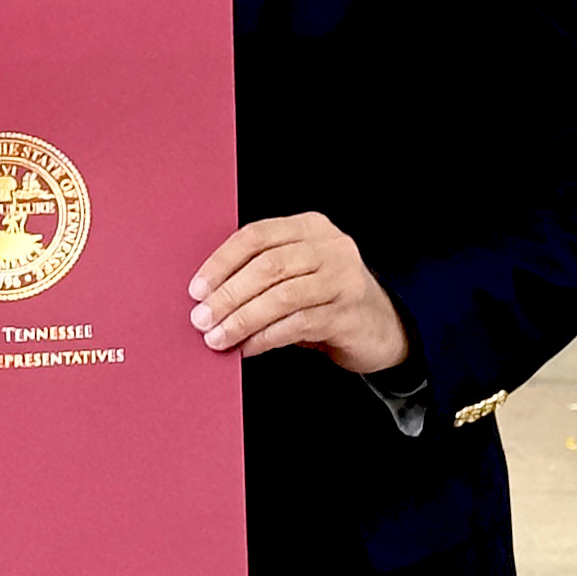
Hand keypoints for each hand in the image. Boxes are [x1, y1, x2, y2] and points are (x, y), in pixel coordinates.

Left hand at [190, 214, 410, 373]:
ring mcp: (343, 279)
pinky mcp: (348, 314)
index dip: (222, 262)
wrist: (380, 327)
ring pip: (282, 297)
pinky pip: (298, 324)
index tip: (196, 289)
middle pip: (268, 266)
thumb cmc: (325, 298)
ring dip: (243, 319)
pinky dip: (266, 337)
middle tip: (201, 318)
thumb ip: (261, 274)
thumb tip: (206, 297)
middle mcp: (330, 247)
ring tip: (218, 338)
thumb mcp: (296, 273)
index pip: (257, 236)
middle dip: (228, 294)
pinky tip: (247, 347)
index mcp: (309, 227)